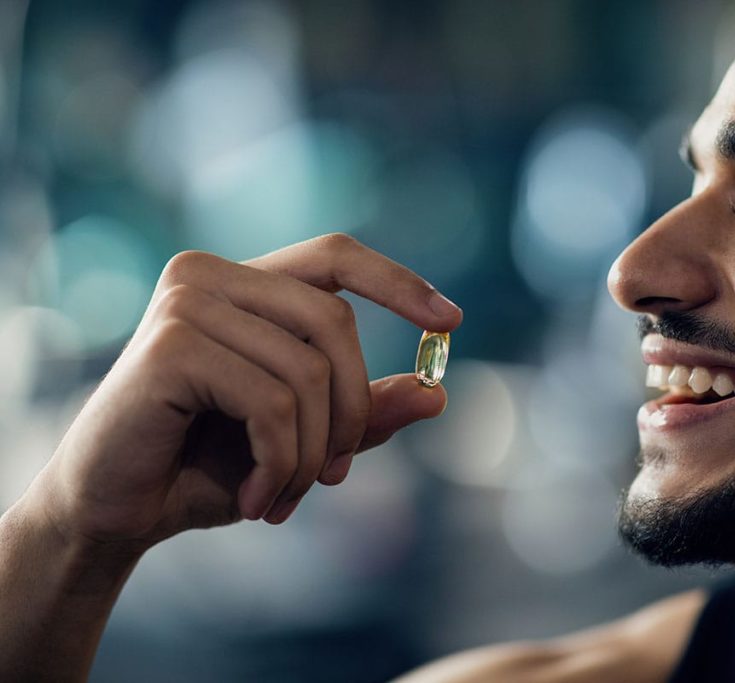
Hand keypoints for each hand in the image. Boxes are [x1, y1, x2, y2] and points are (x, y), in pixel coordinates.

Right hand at [32, 233, 461, 551]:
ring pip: (309, 371)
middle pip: (335, 323)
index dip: (398, 283)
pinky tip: (258, 499)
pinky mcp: (171, 345)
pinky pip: (274, 403)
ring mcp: (187, 303)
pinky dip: (281, 463)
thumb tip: (436, 394)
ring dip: (312, 454)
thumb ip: (363, 414)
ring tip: (285, 496)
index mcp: (244, 286)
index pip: (336, 256)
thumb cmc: (208, 467)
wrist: (116, 510)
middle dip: (352, 412)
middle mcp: (210, 276)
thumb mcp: (303, 439)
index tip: (451, 321)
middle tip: (332, 477)